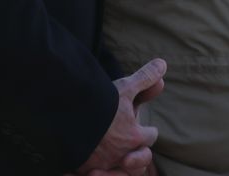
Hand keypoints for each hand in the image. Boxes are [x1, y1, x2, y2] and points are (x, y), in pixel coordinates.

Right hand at [76, 58, 166, 175]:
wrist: (64, 115)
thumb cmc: (99, 102)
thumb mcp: (125, 87)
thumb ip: (145, 78)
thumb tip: (163, 64)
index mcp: (135, 136)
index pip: (150, 137)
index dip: (146, 131)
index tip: (143, 128)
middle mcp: (121, 154)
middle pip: (139, 159)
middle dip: (137, 152)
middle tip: (130, 146)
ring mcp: (103, 164)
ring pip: (122, 172)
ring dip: (121, 165)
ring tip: (117, 156)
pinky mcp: (84, 168)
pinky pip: (97, 174)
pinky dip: (100, 170)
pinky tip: (95, 163)